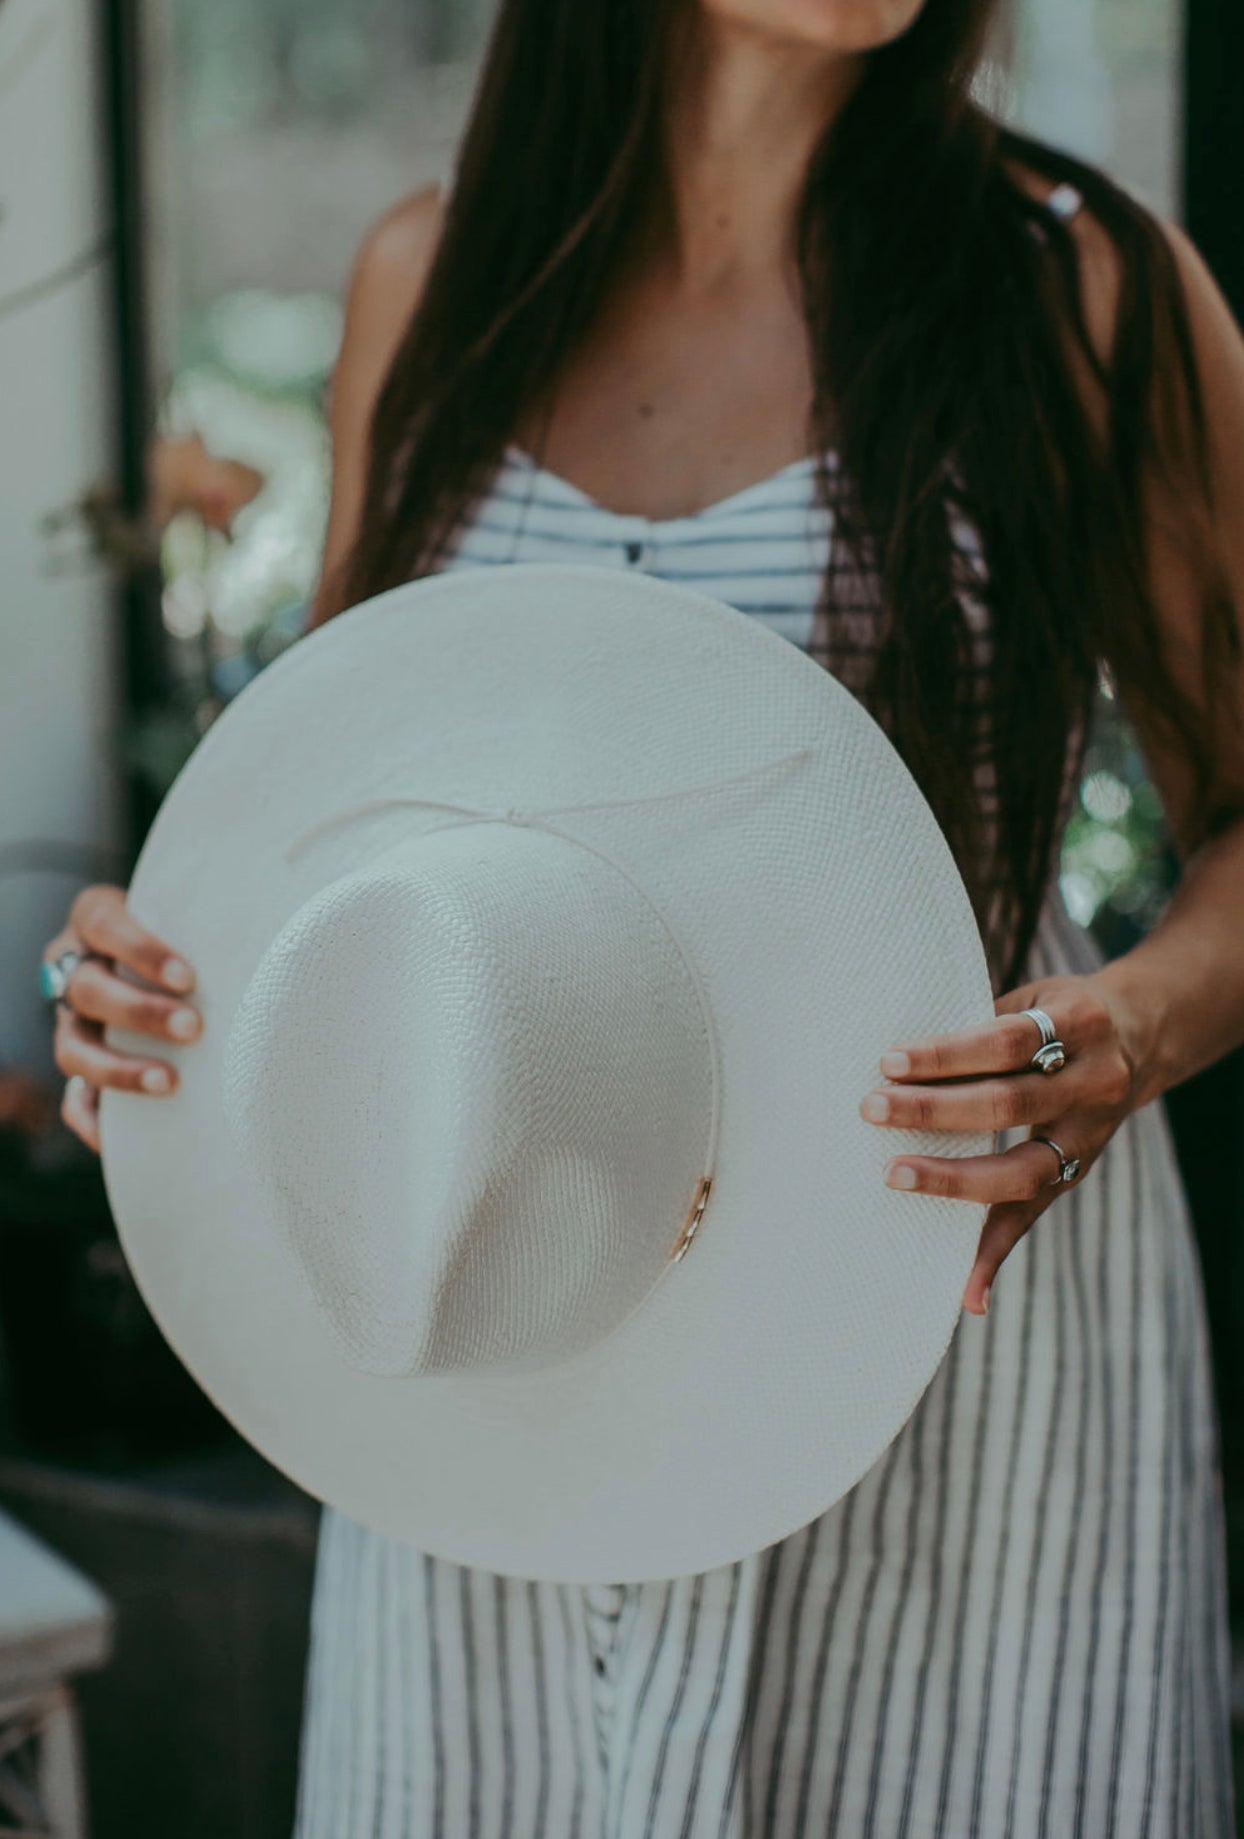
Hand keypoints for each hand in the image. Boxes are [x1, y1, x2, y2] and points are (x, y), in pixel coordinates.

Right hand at [43, 886, 200, 1153]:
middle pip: (88, 989)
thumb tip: (283, 936)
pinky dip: (92, 1117)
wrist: (165, 961)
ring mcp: (69, 1019)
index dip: (140, 951)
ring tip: (168, 1082)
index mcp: (94, 920)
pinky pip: (71, 1098)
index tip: (187, 978)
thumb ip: (214, 921)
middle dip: (141, 1012)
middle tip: (193, 1029)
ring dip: (118, 1069)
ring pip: (72, 1047)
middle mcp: (71, 967)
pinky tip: (117, 1137)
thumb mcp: (192, 915)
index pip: (104, 925)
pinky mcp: (77, 1062)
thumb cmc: (191, 932)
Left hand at [859, 974, 1147, 1316]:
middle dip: (935, 1109)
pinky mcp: (1078, 1173)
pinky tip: (968, 1294)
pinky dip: (997, 1255)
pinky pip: (1034, 1217)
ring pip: (1021, 1169)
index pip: (1006, 1040)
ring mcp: (1090, 1135)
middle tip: (873, 1109)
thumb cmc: (1055, 1014)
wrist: (1138, 1039)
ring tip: (895, 1176)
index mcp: (1078, 1023)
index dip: (948, 1053)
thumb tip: (898, 1056)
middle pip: (1009, 1103)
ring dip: (953, 1180)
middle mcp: (1093, 1083)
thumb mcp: (1033, 998)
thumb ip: (982, 1023)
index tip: (891, 1061)